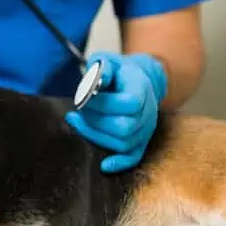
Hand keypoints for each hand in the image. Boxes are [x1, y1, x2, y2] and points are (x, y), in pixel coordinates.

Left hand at [65, 52, 167, 173]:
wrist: (138, 79)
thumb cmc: (118, 70)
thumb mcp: (107, 60)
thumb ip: (101, 68)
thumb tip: (93, 82)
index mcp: (142, 89)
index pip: (129, 103)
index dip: (102, 103)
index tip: (84, 96)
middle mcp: (147, 112)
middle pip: (123, 127)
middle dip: (94, 120)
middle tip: (79, 109)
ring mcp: (145, 129)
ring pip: (122, 143)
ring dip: (95, 134)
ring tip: (78, 120)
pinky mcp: (140, 140)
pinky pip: (134, 157)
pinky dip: (120, 163)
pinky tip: (104, 165)